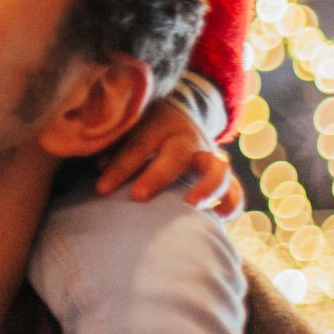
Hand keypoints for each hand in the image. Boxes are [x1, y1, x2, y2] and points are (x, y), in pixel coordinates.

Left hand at [93, 98, 243, 218]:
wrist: (180, 113)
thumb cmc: (145, 127)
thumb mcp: (129, 127)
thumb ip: (114, 146)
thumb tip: (99, 167)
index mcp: (159, 123)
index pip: (138, 144)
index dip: (120, 167)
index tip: (102, 188)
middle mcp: (187, 139)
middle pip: (176, 154)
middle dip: (157, 175)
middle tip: (138, 196)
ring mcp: (209, 155)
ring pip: (217, 169)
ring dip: (207, 188)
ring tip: (191, 206)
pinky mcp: (222, 173)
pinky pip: (235, 190)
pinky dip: (230, 205)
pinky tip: (216, 219)